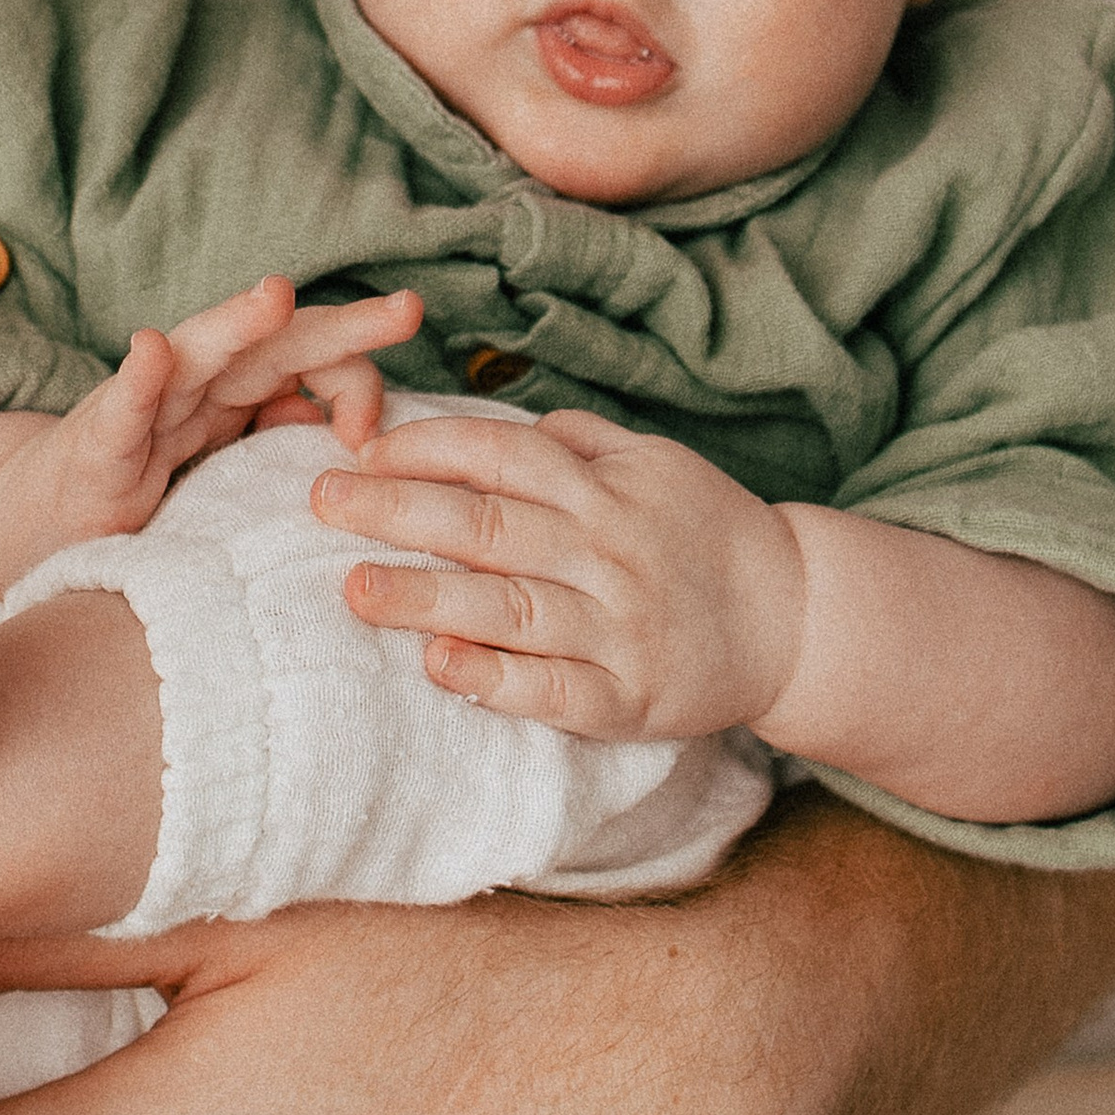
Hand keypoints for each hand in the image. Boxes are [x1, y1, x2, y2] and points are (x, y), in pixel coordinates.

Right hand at [0, 273, 422, 576]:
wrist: (32, 524)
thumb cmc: (134, 496)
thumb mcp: (221, 477)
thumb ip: (271, 442)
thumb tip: (336, 420)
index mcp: (236, 395)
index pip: (314, 366)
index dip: (355, 385)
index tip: (377, 436)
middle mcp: (195, 386)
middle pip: (277, 344)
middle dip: (343, 325)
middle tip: (410, 309)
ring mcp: (142, 412)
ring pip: (198, 355)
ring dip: (236, 323)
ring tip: (276, 295)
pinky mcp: (93, 450)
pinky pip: (119, 411)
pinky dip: (136, 380)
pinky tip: (150, 349)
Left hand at [315, 405, 808, 737]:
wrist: (796, 618)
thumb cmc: (706, 532)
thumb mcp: (653, 462)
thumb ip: (576, 440)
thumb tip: (494, 417)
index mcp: (605, 487)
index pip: (502, 454)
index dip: (427, 447)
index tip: (359, 448)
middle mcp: (608, 551)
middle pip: (488, 525)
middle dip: (395, 511)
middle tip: (318, 501)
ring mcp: (618, 627)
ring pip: (509, 609)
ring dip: (425, 598)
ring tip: (352, 588)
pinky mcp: (627, 697)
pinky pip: (552, 691)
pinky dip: (495, 679)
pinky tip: (438, 667)